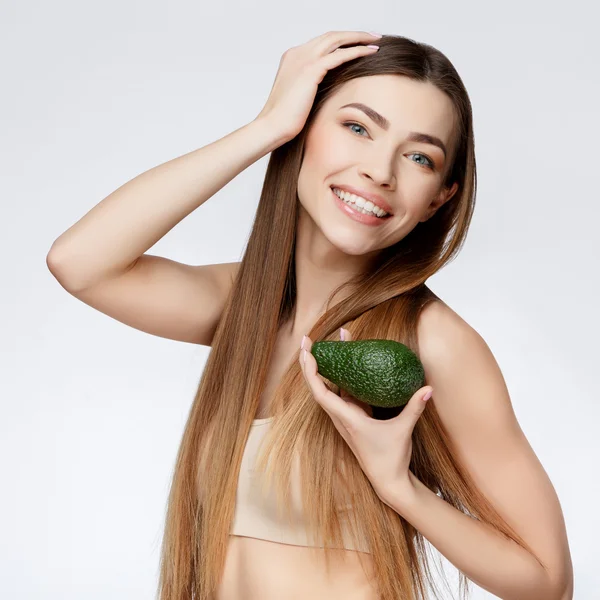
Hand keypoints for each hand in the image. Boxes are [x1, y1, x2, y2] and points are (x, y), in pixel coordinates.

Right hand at [255, 31, 380, 143]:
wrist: (272, 126)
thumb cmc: (284, 119)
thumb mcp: (298, 97)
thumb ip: (310, 86)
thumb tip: (326, 91)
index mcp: (292, 58)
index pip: (321, 42)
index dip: (340, 41)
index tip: (356, 44)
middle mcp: (297, 53)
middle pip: (330, 36)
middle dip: (353, 34)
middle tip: (372, 36)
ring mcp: (303, 59)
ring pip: (337, 39)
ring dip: (358, 37)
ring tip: (375, 40)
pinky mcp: (310, 70)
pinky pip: (340, 55)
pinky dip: (357, 51)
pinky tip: (371, 51)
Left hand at [299, 328, 432, 504]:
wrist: (388, 481)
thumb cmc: (391, 458)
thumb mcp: (403, 430)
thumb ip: (414, 408)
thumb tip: (428, 388)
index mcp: (347, 420)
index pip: (321, 393)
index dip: (312, 373)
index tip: (308, 354)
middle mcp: (341, 417)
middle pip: (319, 386)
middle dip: (311, 363)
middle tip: (309, 340)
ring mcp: (345, 417)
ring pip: (329, 388)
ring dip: (325, 368)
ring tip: (328, 345)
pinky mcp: (353, 418)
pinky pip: (342, 393)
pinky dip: (340, 378)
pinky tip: (346, 364)